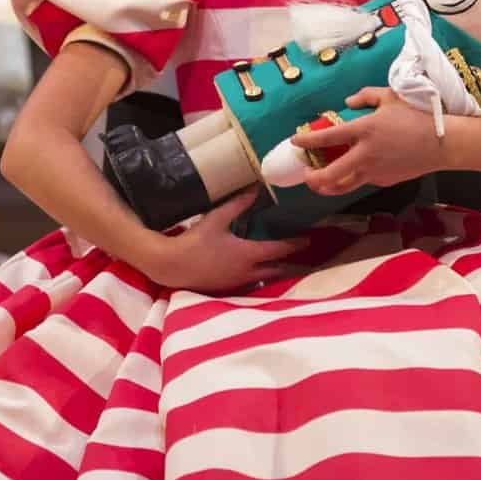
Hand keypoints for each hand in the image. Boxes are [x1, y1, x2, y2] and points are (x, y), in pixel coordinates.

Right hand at [138, 191, 305, 292]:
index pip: (278, 250)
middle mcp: (248, 272)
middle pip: (278, 270)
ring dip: (278, 274)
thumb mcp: (216, 219)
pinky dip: (262, 279)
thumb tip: (255, 190)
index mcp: (247, 254)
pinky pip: (252, 285)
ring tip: (288, 267)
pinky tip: (261, 274)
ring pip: (266, 280)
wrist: (172, 267)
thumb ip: (237, 205)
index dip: (294, 244)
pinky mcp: (229, 289)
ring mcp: (238, 283)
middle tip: (304, 259)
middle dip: (292, 264)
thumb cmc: (194, 242)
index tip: (307, 240)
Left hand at [292, 88, 445, 195]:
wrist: (442, 143)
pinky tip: (353, 172)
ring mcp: (374, 171)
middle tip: (306, 175)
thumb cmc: (418, 115)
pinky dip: (353, 178)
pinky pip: (363, 181)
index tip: (295, 142)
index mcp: (364, 130)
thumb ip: (365, 96)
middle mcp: (365, 154)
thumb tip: (347, 103)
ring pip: (344, 186)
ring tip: (320, 184)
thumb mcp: (390, 97)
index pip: (327, 138)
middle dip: (313, 179)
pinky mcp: (384, 181)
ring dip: (327, 187)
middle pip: (330, 176)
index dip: (307, 142)